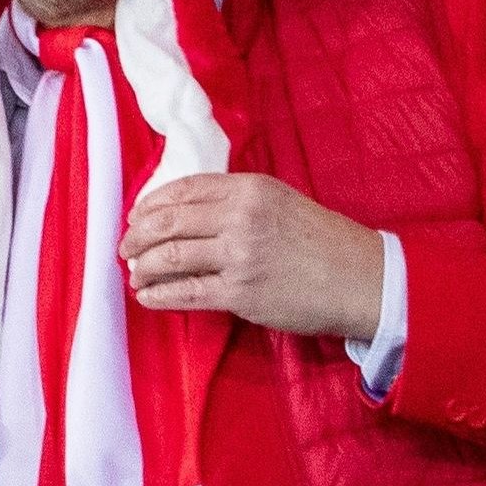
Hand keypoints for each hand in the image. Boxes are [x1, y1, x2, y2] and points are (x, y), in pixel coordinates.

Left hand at [120, 172, 386, 338]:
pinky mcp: (240, 293)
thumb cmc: (322, 241)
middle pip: (168, 222)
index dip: (151, 203)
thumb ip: (237, 201)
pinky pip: (185, 293)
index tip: (136, 215)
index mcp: (250, 189)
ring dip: (142, 267)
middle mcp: (241, 217)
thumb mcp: (280, 202)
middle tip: (125, 247)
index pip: (184, 189)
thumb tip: (185, 212)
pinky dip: (158, 295)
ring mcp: (239, 256)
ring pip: (169, 258)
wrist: (360, 279)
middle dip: (136, 235)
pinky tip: (147, 297)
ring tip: (134, 273)